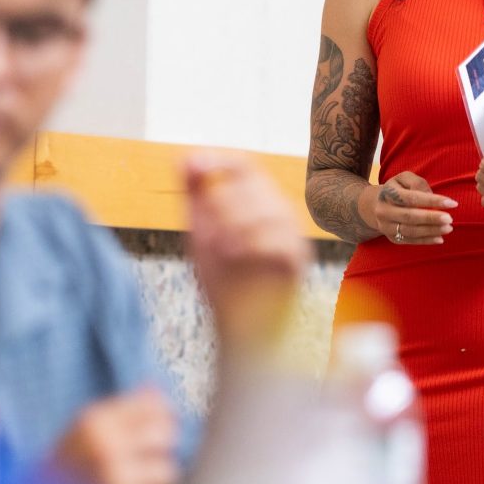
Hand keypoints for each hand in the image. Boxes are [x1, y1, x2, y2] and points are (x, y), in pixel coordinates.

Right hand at [49, 386, 179, 483]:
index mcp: (96, 422)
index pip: (156, 408)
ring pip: (168, 472)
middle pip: (167, 437)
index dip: (162, 418)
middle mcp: (105, 448)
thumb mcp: (86, 428)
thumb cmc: (68, 466)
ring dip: (155, 481)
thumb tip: (159, 389)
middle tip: (141, 460)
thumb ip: (125, 407)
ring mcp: (114, 482)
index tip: (152, 430)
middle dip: (158, 449)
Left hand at [184, 151, 307, 352]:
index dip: (220, 162)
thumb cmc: (223, 279)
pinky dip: (250, 244)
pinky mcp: (298, 261)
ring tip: (218, 248)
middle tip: (206, 233)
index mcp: (257, 204)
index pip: (246, 166)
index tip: (194, 169)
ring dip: (235, 225)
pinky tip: (232, 256)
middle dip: (223, 204)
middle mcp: (280, 214)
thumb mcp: (201, 232)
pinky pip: (278, 240)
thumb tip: (185, 156)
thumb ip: (195, 195)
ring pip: (269, 210)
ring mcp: (293, 236)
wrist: (237, 327)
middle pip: (255, 185)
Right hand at [358, 170, 454, 244]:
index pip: (412, 198)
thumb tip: (430, 195)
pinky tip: (440, 238)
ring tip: (448, 228)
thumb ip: (418, 183)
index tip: (452, 203)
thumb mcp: (404, 178)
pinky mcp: (392, 238)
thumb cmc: (398, 189)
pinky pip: (410, 240)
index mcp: (388, 194)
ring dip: (431, 231)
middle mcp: (384, 211)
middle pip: (410, 216)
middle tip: (450, 218)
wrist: (376, 206)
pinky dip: (426, 241)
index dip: (432, 201)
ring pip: (410, 231)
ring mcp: (387, 227)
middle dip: (431, 218)